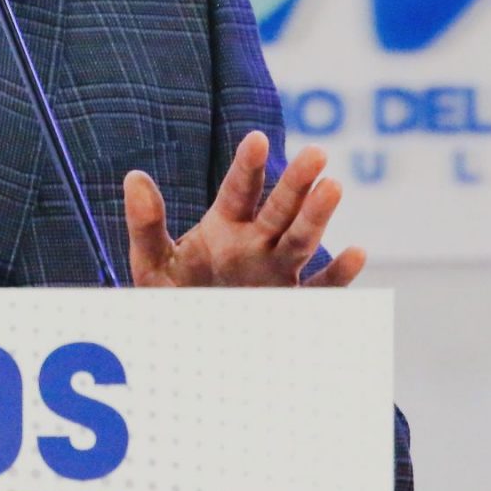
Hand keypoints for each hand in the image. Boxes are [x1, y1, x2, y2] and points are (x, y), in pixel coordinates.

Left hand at [122, 132, 366, 287]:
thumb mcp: (153, 263)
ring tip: (333, 186)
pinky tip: (356, 253)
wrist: (186, 351)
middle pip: (280, 207)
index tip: (257, 139)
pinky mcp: (290, 305)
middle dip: (297, 182)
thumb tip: (134, 176)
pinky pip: (319, 290)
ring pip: (301, 239)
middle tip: (317, 153)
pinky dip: (337, 274)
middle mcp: (256, 243)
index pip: (240, 189)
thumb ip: (146, 223)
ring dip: (317, 215)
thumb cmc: (169, 301)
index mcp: (225, 225)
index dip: (249, 165)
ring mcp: (277, 272)